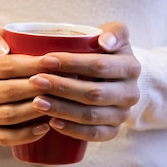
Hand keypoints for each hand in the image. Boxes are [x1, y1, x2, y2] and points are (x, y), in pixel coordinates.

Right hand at [0, 28, 51, 145]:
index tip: (55, 62)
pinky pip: (5, 138)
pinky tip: (46, 128)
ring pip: (9, 115)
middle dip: (38, 88)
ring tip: (58, 104)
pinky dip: (26, 134)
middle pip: (9, 91)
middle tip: (63, 84)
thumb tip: (1, 51)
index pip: (6, 66)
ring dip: (35, 110)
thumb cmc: (1, 57)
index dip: (32, 65)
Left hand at [28, 21, 140, 141]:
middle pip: (93, 93)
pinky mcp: (113, 130)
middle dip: (61, 87)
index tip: (45, 60)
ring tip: (37, 102)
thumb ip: (114, 31)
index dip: (71, 63)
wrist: (114, 77)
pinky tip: (52, 123)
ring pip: (91, 116)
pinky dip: (72, 130)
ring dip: (62, 109)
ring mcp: (123, 115)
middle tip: (34, 81)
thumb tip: (105, 42)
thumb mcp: (114, 34)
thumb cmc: (105, 52)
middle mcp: (131, 93)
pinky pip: (94, 135)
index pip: (99, 66)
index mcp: (131, 67)